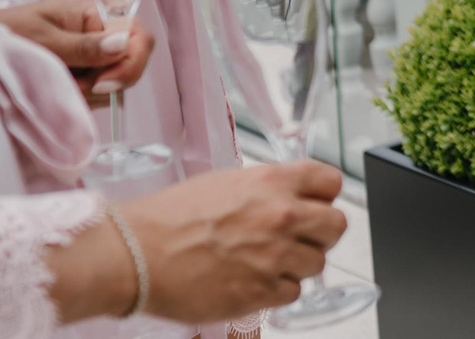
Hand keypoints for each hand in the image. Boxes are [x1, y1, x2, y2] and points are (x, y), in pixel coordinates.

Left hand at [0, 0, 154, 102]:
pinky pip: (98, 94)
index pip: (138, 35)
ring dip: (88, 94)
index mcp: (95, 13)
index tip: (100, 84)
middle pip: (130, 64)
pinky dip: (80, 100)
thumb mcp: (44, 41)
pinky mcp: (82, 75)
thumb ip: (84, 46)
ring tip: (56, 87)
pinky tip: (58, 94)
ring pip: (114, 84)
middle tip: (71, 88)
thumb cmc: (5, 35)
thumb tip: (123, 43)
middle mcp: (100, 33)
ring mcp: (92, 56)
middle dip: (105, 83)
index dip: (129, 62)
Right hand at [118, 162, 348, 323]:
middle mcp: (281, 216)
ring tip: (265, 262)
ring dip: (297, 264)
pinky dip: (277, 290)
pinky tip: (252, 281)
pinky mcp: (262, 292)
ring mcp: (275, 256)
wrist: (137, 254)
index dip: (323, 195)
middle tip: (299, 238)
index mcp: (272, 182)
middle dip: (321, 232)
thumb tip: (287, 198)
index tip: (315, 203)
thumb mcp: (224, 183)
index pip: (331, 182)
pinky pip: (293, 292)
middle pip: (337, 225)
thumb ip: (264, 190)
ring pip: (318, 262)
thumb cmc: (169, 218)